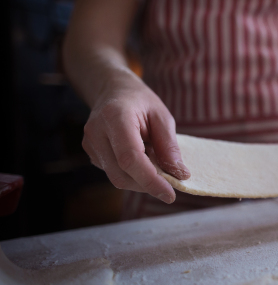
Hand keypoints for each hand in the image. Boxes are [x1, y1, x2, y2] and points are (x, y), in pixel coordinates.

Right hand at [82, 76, 189, 202]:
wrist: (113, 90)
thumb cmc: (140, 101)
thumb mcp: (162, 116)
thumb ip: (169, 146)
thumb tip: (179, 175)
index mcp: (115, 117)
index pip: (130, 158)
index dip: (150, 180)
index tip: (170, 194)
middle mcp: (96, 132)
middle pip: (121, 174)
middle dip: (148, 184)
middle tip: (171, 182)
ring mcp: (90, 144)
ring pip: (117, 178)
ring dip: (141, 180)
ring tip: (156, 163)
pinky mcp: (91, 153)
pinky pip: (114, 173)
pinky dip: (133, 174)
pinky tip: (143, 160)